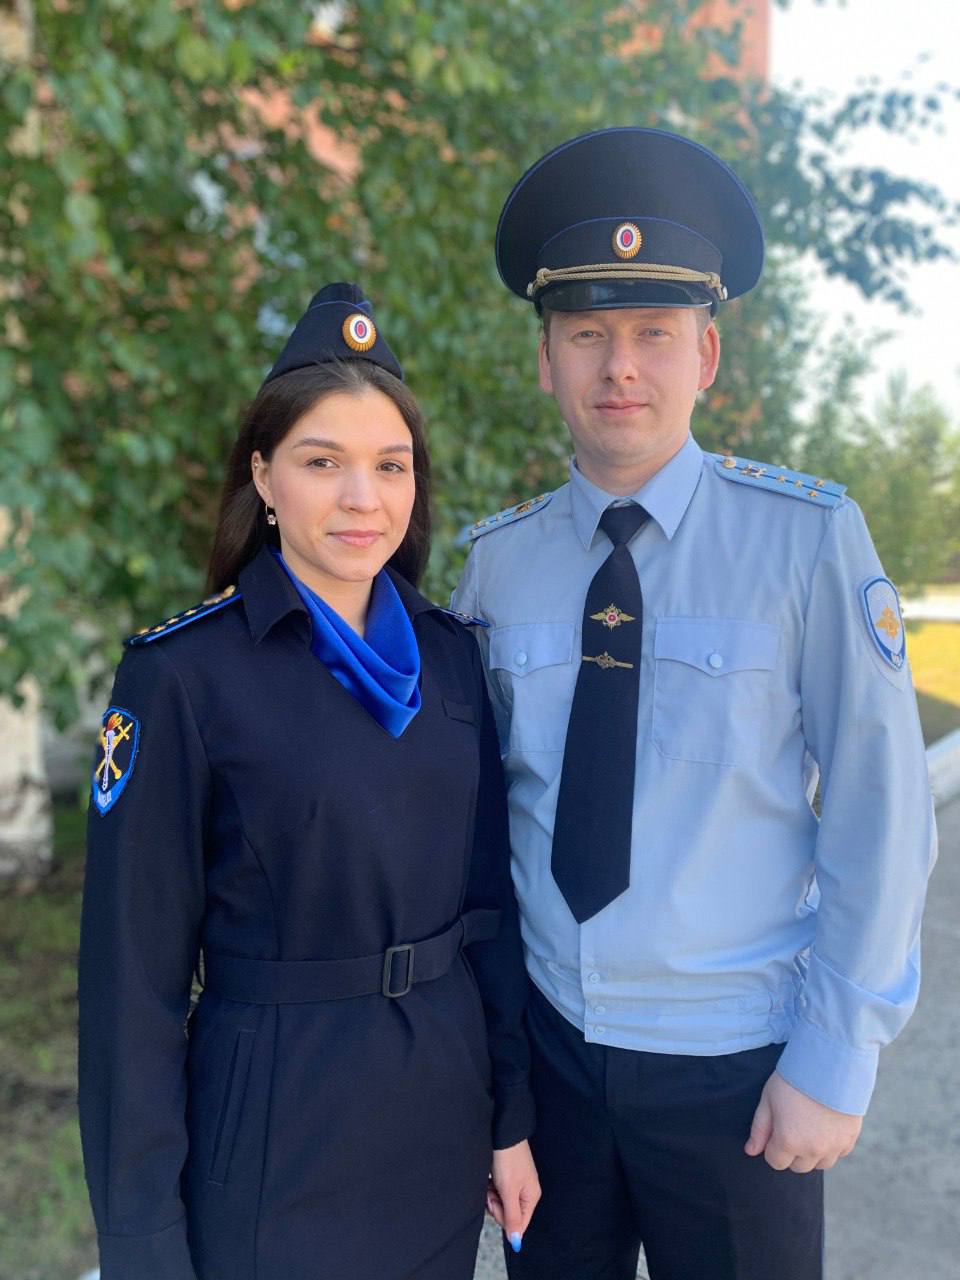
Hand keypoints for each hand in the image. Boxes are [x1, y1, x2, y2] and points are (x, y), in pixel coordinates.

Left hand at [487, 1140, 540, 1251]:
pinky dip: (491, 1187)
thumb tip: (517, 1242)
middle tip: (492, 1190)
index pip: (519, 1224)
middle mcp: (526, 1192)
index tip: (495, 1205)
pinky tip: (489, 1177)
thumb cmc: (508, 1159)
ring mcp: (516, 1183)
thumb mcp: (509, 1191)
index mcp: (531, 1197)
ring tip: (490, 1181)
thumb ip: (513, 1217)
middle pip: (508, 1213)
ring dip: (492, 1195)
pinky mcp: (507, 1176)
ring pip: (501, 1202)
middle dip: (496, 1205)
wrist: (502, 1133)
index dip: (504, 1219)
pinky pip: (498, 1191)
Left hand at [745, 1070, 862, 1171]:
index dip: (772, 1146)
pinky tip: (825, 1125)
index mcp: (788, 1142)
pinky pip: (838, 1154)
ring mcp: (834, 1147)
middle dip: (791, 1152)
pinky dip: (831, 1146)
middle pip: (798, 1167)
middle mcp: (812, 1150)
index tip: (776, 1129)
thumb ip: (759, 1129)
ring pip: (820, 1164)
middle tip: (792, 1126)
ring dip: (812, 1152)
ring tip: (809, 1126)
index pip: (776, 1162)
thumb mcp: (768, 1100)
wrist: (829, 1064)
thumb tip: (751, 1151)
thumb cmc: (794, 1080)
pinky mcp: (850, 1139)